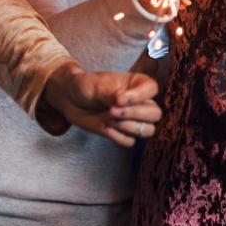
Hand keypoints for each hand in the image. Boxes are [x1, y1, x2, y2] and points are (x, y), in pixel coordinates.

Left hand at [43, 65, 162, 147]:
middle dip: (134, 115)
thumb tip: (123, 101)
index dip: (139, 97)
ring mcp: (132, 118)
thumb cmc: (85, 86)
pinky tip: (105, 126)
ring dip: (127, 127)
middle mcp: (139, 101)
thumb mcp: (97, 85)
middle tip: (112, 111)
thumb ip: (112, 93)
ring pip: (147, 130)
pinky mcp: (122, 132)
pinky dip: (117, 136)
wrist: (70, 99)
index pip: (152, 89)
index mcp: (137, 84)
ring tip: (108, 119)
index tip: (119, 99)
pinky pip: (130, 141)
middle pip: (155, 114)